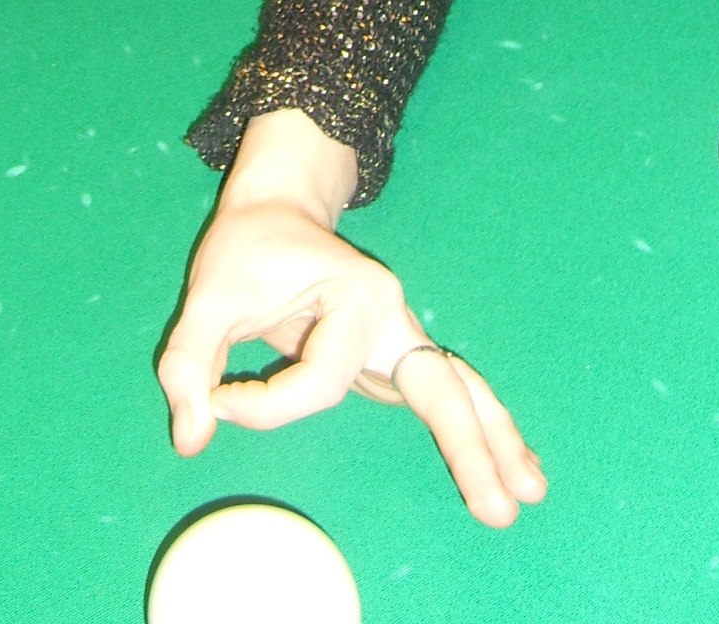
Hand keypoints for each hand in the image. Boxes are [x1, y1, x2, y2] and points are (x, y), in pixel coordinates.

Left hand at [157, 111, 544, 526]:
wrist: (275, 209)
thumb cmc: (246, 248)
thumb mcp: (207, 295)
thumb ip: (189, 361)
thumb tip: (192, 436)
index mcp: (356, 294)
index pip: (320, 381)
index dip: (265, 404)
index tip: (219, 397)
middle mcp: (392, 316)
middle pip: (437, 384)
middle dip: (467, 445)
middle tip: (500, 509)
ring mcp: (400, 337)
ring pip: (456, 390)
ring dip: (492, 442)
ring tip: (529, 492)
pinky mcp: (393, 358)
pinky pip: (445, 393)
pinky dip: (480, 426)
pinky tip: (513, 465)